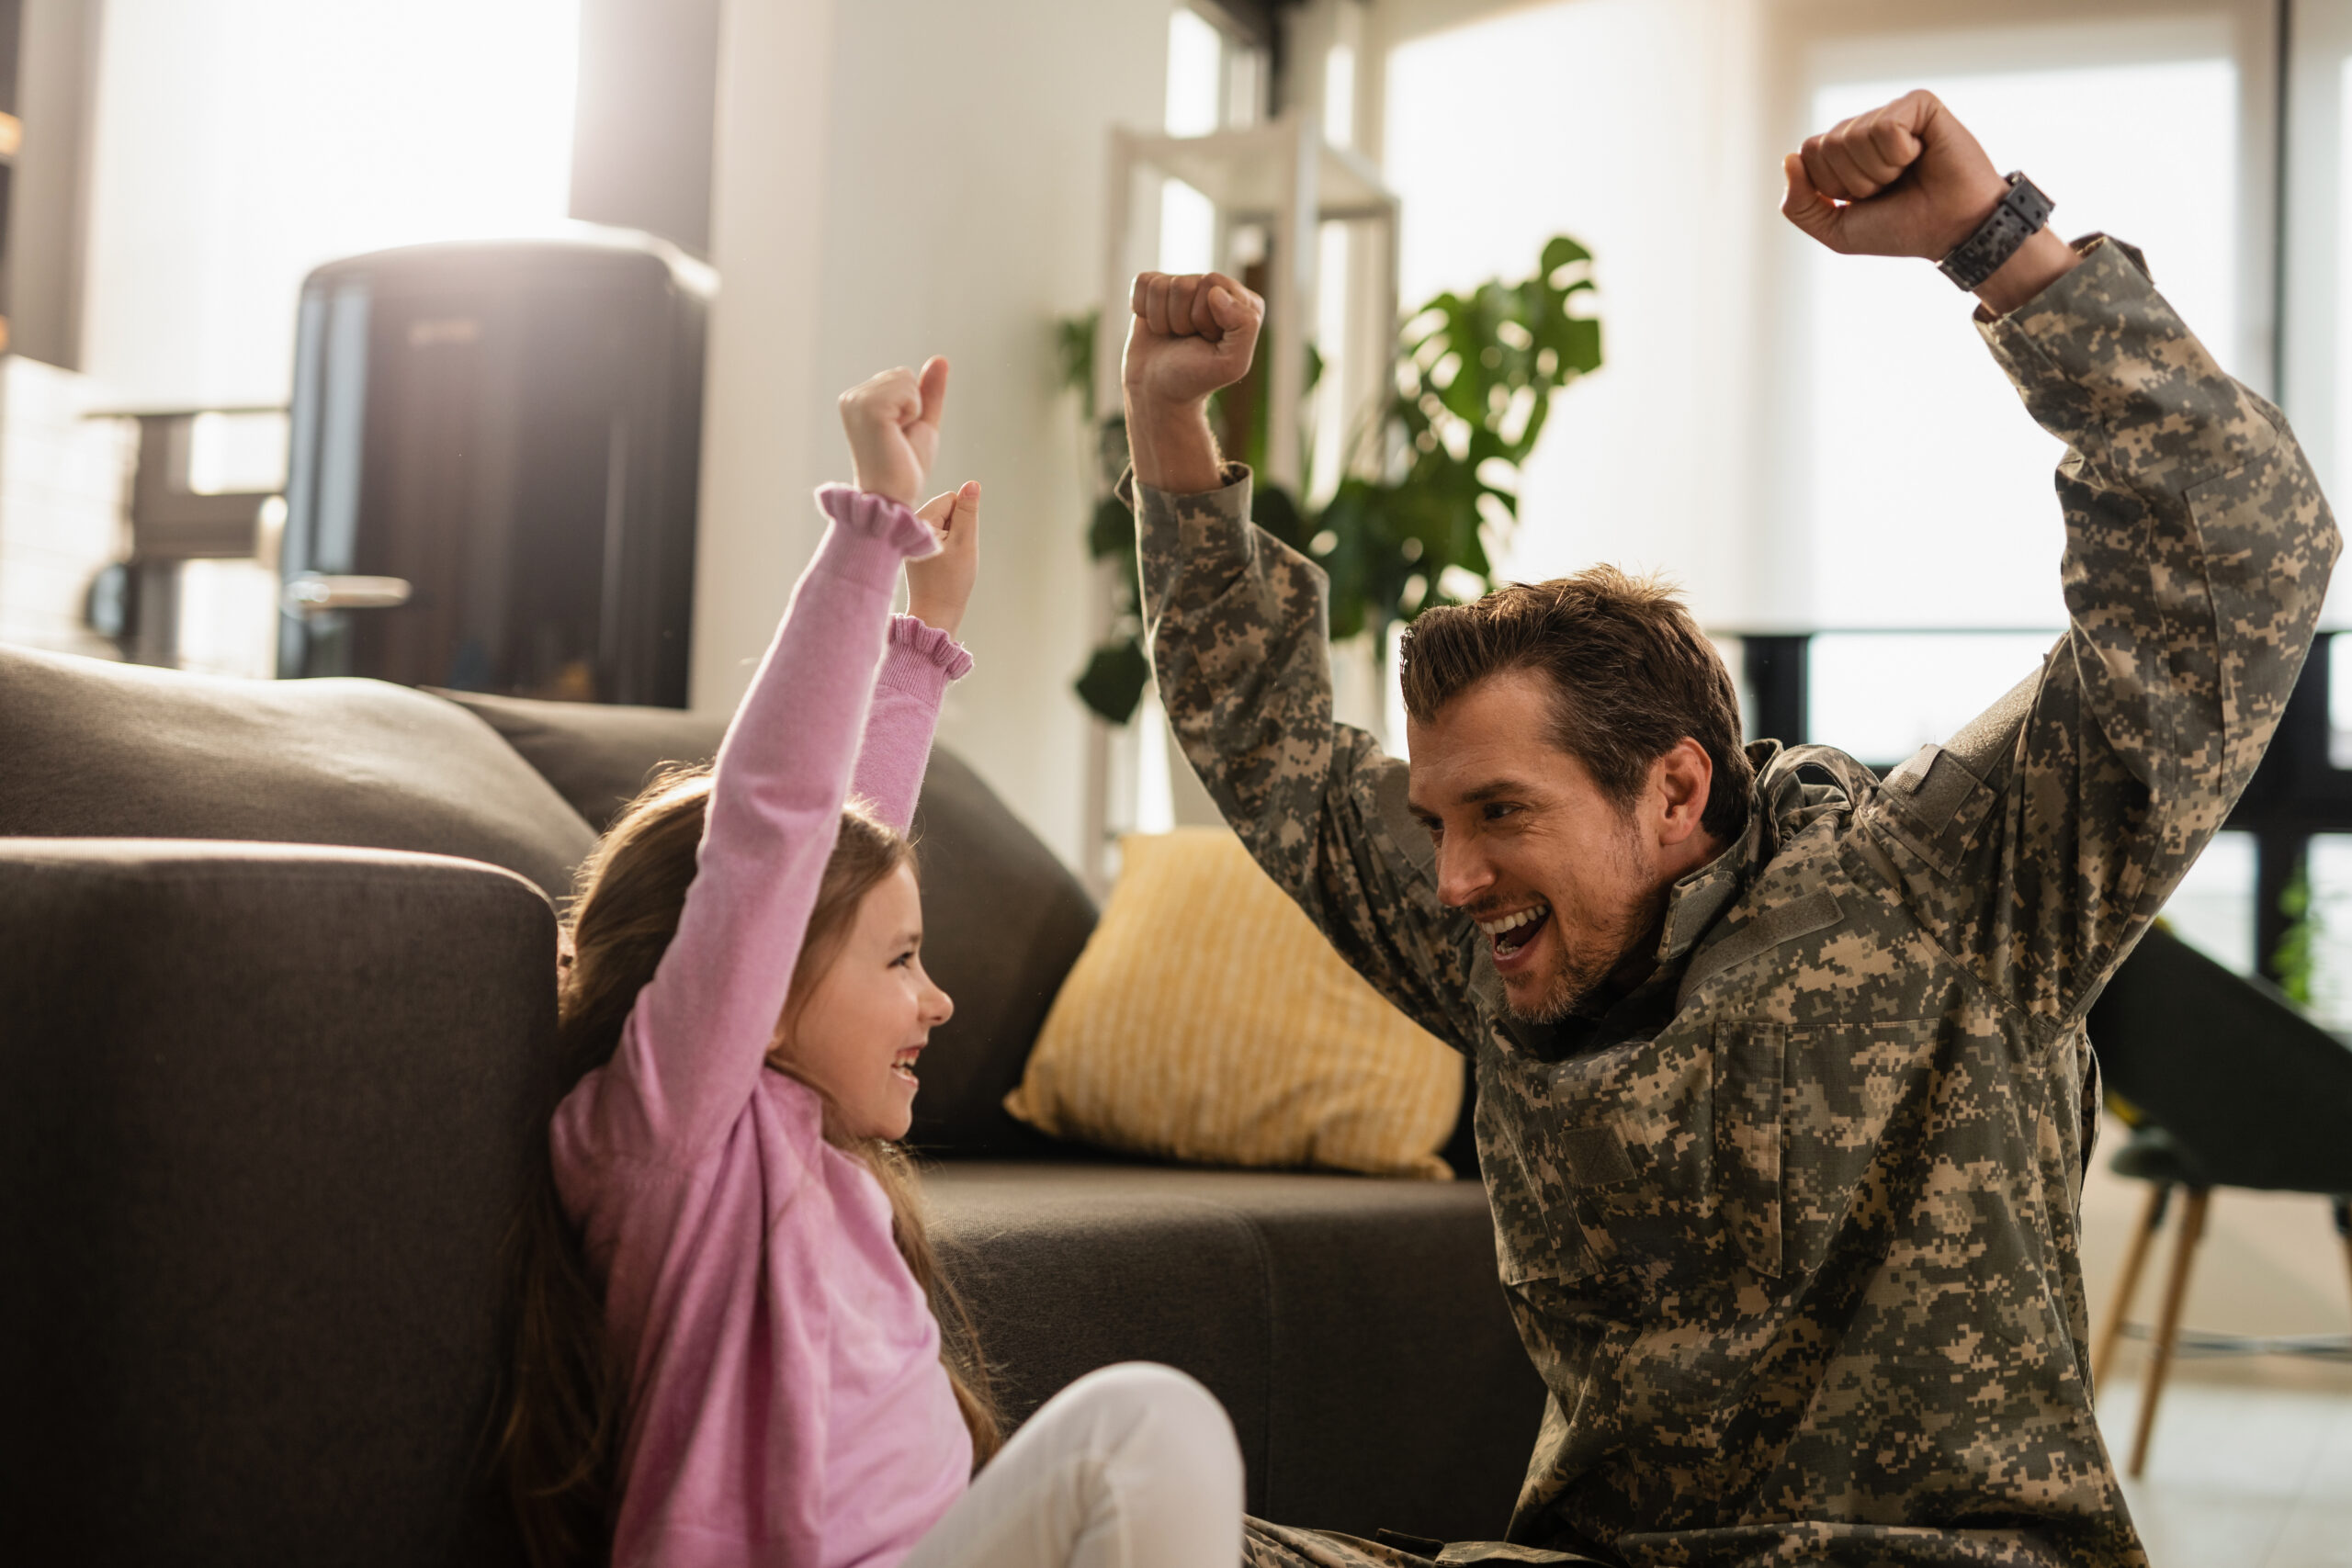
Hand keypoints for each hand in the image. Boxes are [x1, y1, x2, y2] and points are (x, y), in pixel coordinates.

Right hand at [839, 358, 947, 506]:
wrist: (893, 497)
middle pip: (903, 373)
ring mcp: (856, 401)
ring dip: (913, 409)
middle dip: (913, 405)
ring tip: (896, 437)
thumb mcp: (922, 422)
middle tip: (898, 438)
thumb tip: (941, 359)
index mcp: (859, 400)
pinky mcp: (867, 407)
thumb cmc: (905, 467)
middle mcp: (852, 397)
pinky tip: (896, 434)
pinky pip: (907, 389)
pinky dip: (912, 411)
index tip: (898, 435)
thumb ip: (929, 392)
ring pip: (905, 378)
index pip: (902, 377)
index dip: (912, 406)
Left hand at [906, 481, 979, 639]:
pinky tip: (940, 565)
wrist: (936, 612)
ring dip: (951, 538)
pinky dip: (944, 547)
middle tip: (953, 554)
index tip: (957, 542)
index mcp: (919, 520)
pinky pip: (935, 536)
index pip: (950, 499)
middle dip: (956, 528)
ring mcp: (909, 537)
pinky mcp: (912, 547)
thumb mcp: (966, 542)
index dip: (962, 519)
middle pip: (945, 509)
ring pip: (942, 523)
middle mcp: (909, 525)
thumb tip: (972, 484)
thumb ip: (968, 511)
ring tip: (947, 561)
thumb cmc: (952, 581)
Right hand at [1122, 272, 1262, 408]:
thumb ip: (1243, 325)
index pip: (1213, 285)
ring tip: (1174, 336)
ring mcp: (1186, 287)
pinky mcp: (1157, 289)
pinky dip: (1143, 310)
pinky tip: (1156, 326)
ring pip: (1160, 287)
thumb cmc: (1196, 378)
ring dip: (1162, 319)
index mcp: (1242, 302)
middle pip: (1184, 284)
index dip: (1204, 317)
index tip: (1207, 341)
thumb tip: (1216, 292)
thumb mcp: (1231, 363)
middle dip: (1181, 319)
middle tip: (1188, 340)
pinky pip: (1142, 282)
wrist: (1159, 391)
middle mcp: (1216, 289)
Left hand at [1781, 89, 2077, 314]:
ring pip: (1854, 135)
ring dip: (1879, 171)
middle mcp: (1864, 127)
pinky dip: (1900, 154)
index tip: (1865, 200)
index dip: (1832, 187)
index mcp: (1842, 153)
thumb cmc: (1899, 229)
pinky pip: (1886, 128)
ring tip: (1906, 174)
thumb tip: (1789, 158)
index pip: (1807, 153)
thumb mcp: (1836, 230)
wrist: (1952, 231)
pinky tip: (1921, 156)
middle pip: (1825, 144)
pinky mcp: (1919, 104)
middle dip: (1855, 181)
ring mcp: (1891, 112)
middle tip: (1889, 189)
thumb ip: (1799, 205)